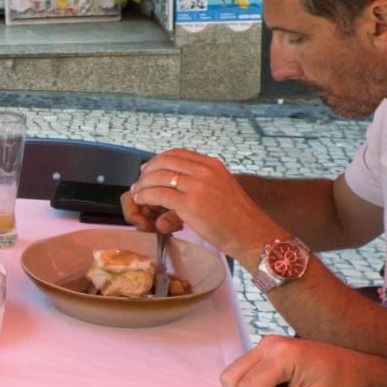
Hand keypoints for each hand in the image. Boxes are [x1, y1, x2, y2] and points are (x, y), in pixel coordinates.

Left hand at [127, 148, 279, 259]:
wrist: (250, 233)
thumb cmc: (236, 216)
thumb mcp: (222, 187)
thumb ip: (203, 180)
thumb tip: (180, 180)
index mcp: (212, 164)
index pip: (178, 154)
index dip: (158, 160)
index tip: (148, 169)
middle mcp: (204, 171)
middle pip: (165, 162)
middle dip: (147, 171)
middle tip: (139, 183)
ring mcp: (197, 186)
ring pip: (159, 177)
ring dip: (143, 185)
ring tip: (137, 193)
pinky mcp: (190, 204)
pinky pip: (159, 195)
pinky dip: (145, 196)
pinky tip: (141, 201)